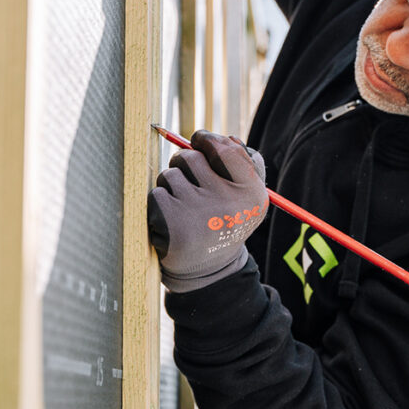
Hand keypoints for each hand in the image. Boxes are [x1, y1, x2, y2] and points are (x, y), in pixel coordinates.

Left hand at [148, 130, 268, 292]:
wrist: (209, 271)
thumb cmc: (227, 223)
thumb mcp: (249, 199)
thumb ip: (246, 165)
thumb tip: (229, 137)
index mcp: (251, 192)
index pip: (226, 148)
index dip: (207, 139)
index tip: (199, 141)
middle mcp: (227, 200)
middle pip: (191, 157)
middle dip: (183, 163)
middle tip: (188, 180)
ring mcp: (197, 210)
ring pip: (170, 175)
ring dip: (170, 186)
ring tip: (183, 208)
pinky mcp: (171, 220)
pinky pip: (157, 194)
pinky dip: (159, 204)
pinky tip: (172, 222)